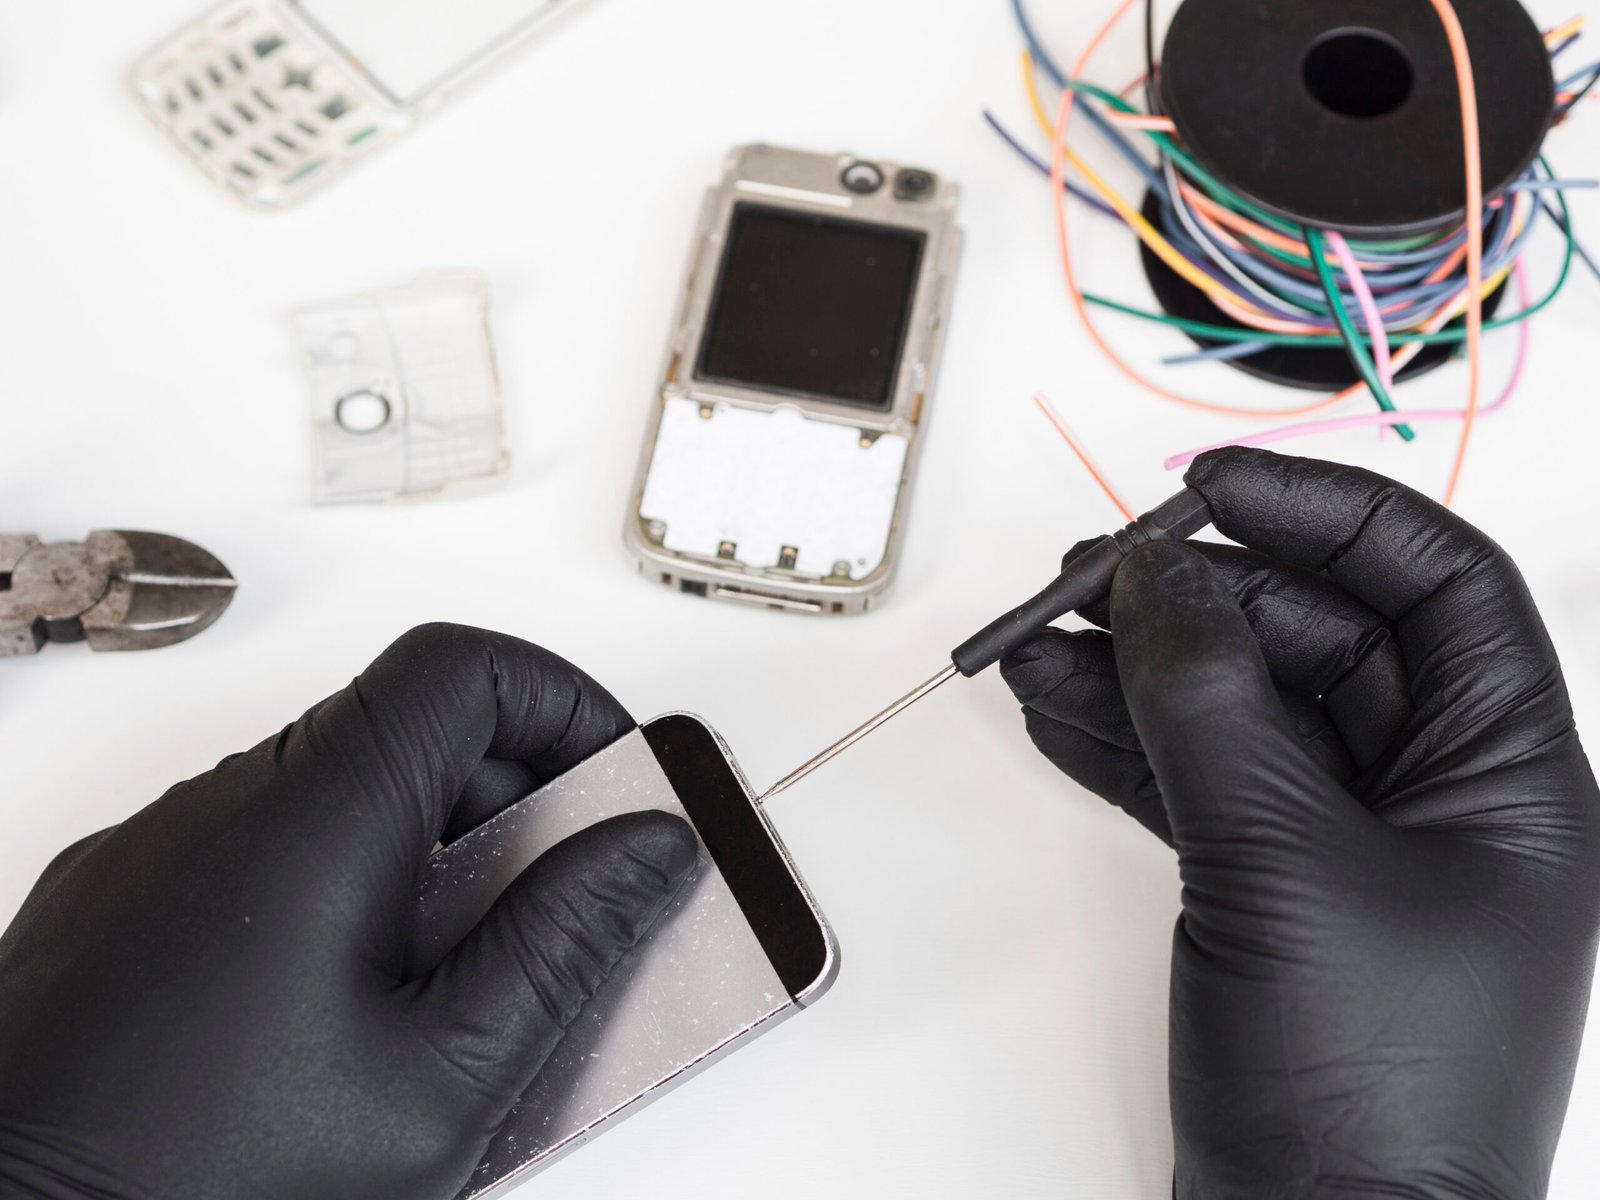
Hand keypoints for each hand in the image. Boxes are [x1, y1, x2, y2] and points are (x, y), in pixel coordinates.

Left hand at [0, 624, 697, 1199]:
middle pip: (409, 731)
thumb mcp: (440, 1081)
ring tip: (461, 980)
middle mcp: (222, 805)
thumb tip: (648, 848)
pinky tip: (351, 1008)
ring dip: (426, 853)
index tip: (614, 781)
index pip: (464, 669)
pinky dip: (340, 891)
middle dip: (513, 799)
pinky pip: (261, 852)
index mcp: (317, 817)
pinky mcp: (113, 905)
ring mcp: (155, 851)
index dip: (564, 702)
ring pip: (335, 795)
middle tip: (563, 903)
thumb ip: (561, 947)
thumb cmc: (202, 1185)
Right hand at [1003, 449, 1599, 1198]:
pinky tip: (1058, 711)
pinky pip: (1200, 780)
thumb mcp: (1283, 860)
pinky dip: (1127, 743)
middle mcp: (1439, 797)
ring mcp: (1351, 848)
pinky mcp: (1275, 894)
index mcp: (1507, 773)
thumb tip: (1159, 578)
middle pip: (1318, 637)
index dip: (1325, 511)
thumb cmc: (1366, 1086)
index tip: (1209, 486)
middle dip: (1197, 599)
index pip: (1433, 582)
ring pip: (1244, 708)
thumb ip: (1212, 700)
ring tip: (1041, 640)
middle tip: (1088, 579)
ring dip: (1141, 668)